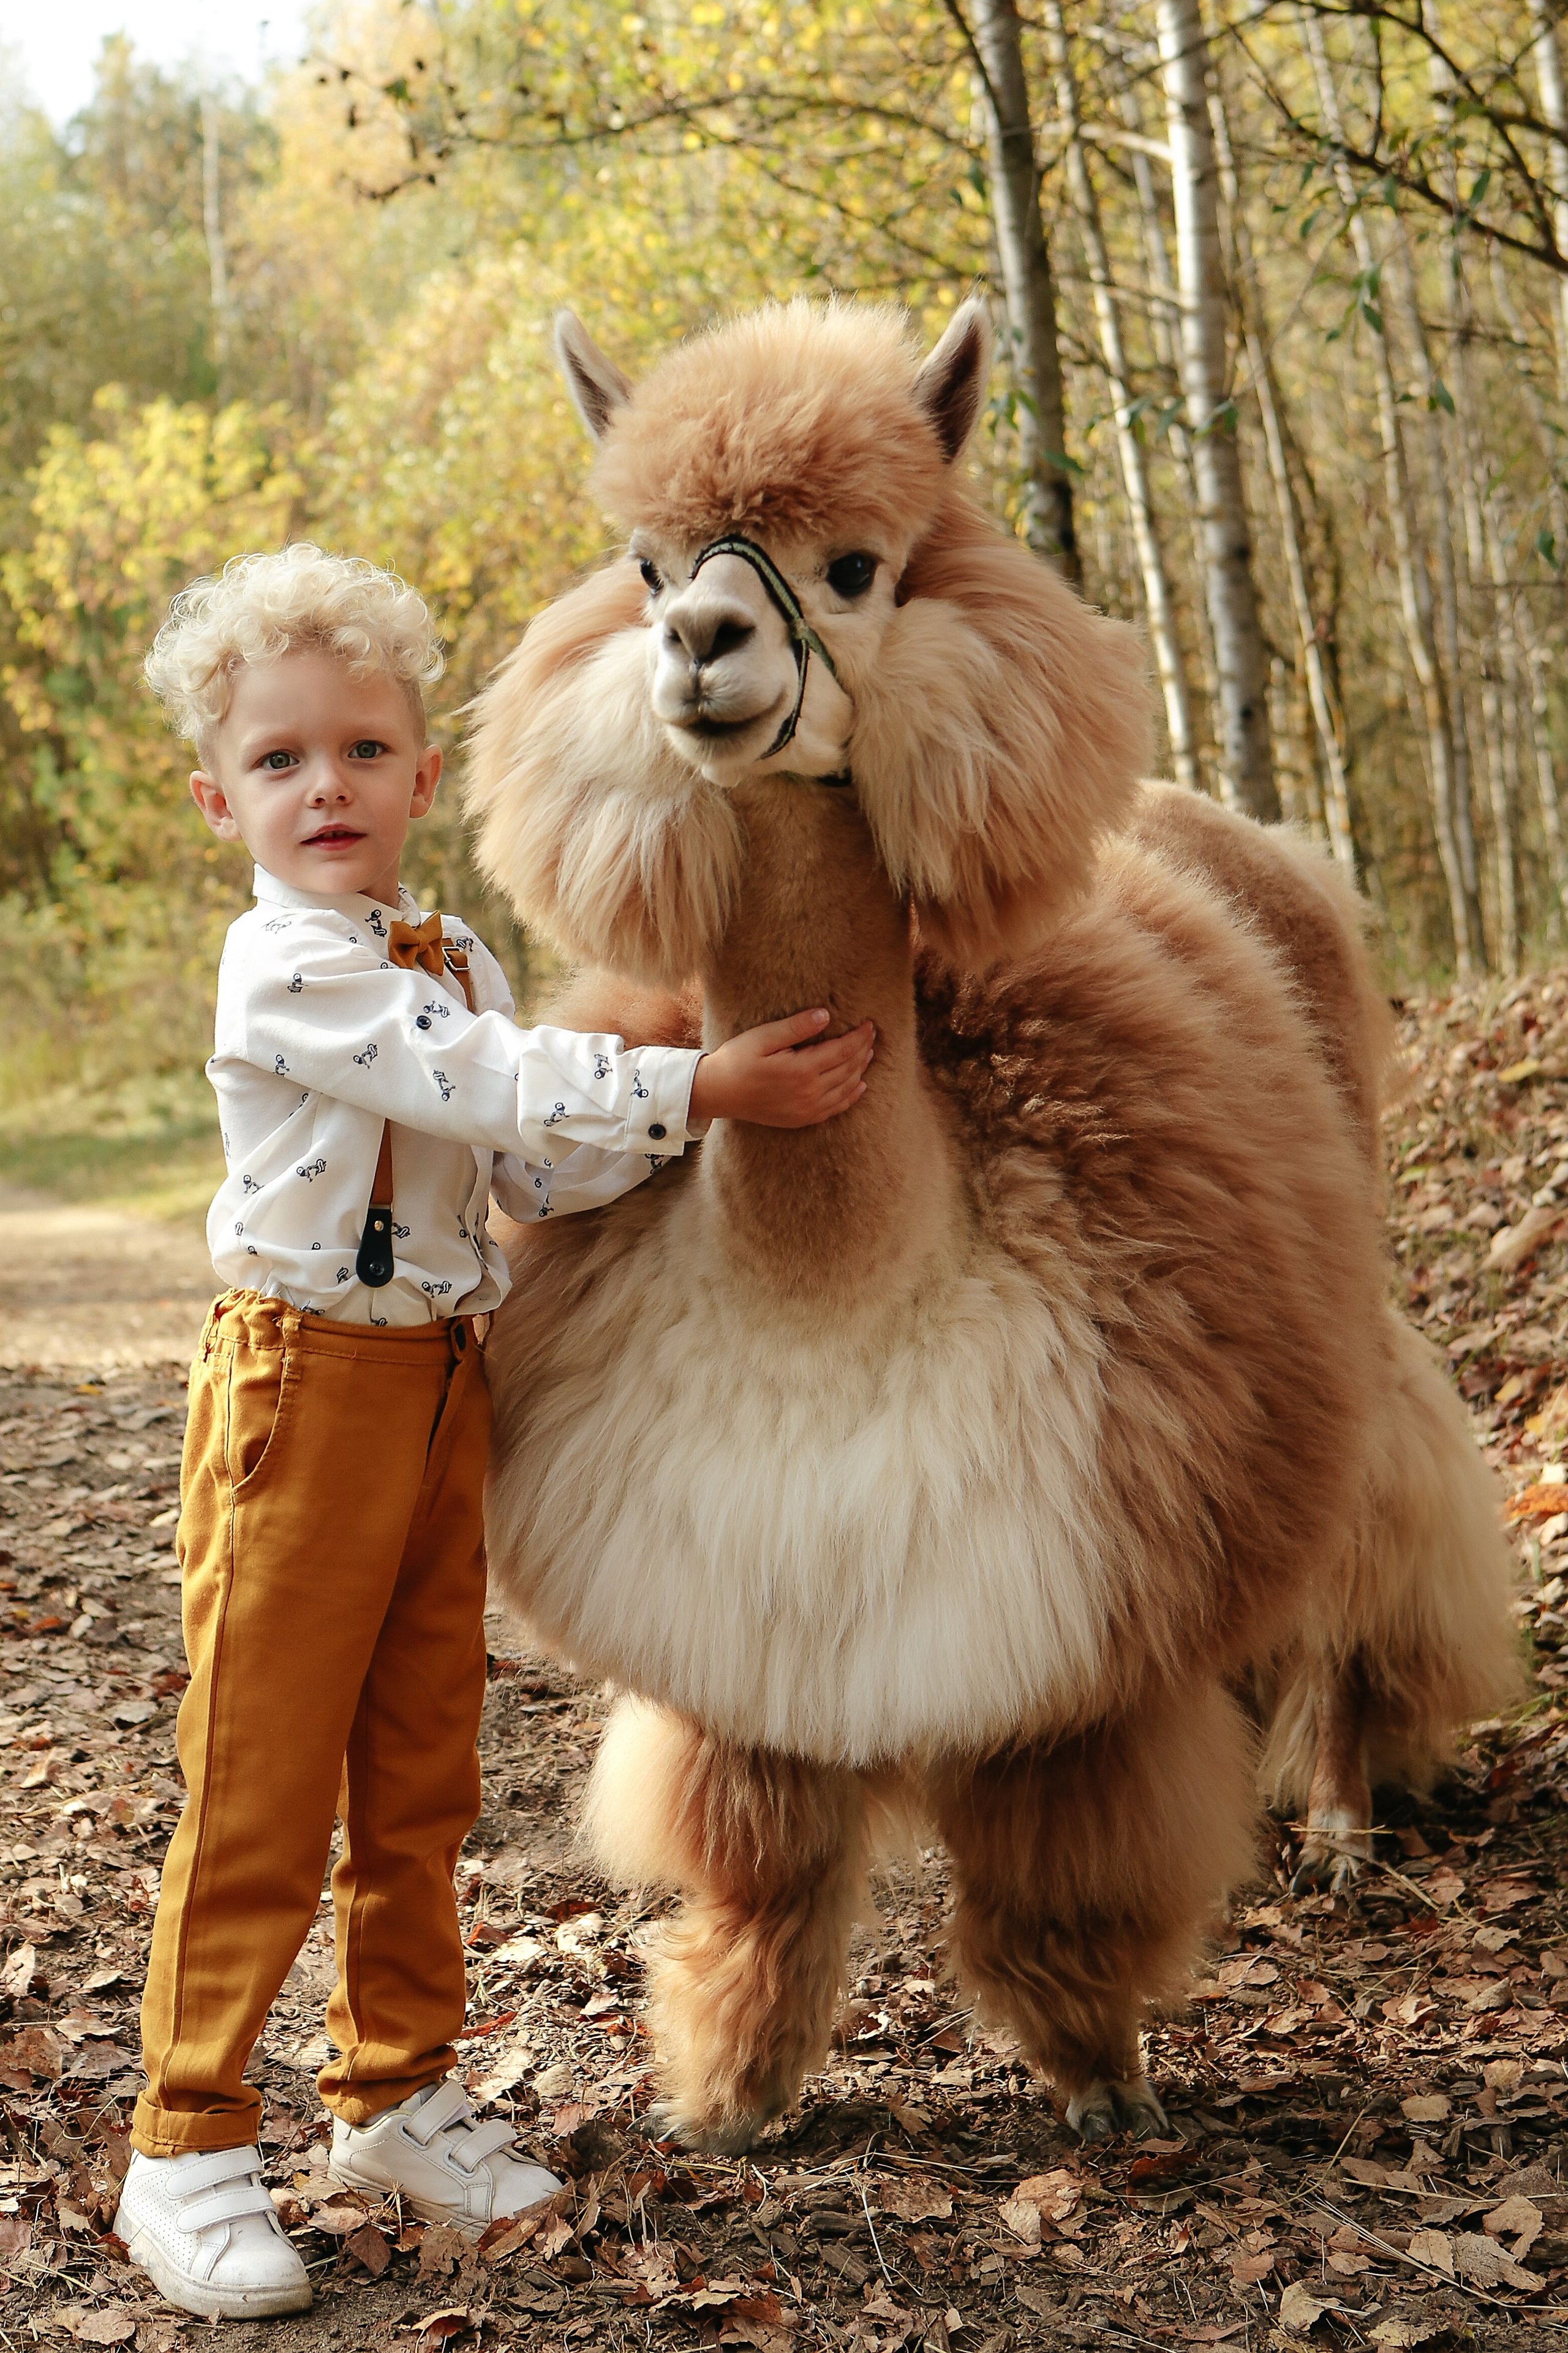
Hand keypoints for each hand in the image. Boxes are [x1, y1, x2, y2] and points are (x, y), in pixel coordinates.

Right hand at [689, 1009, 874, 1128]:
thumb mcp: (763, 1037)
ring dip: (861, 1070)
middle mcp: (809, 1093)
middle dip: (864, 1050)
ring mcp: (807, 1109)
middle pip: (849, 1069)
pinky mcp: (802, 1119)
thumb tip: (826, 1015)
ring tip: (868, 1053)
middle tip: (871, 1035)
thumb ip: (796, 1027)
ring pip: (846, 1089)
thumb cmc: (737, 1060)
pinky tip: (859, 1085)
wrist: (718, 1093)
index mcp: (801, 1070)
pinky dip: (851, 1096)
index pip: (843, 1051)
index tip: (869, 1024)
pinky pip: (835, 1109)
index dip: (859, 1036)